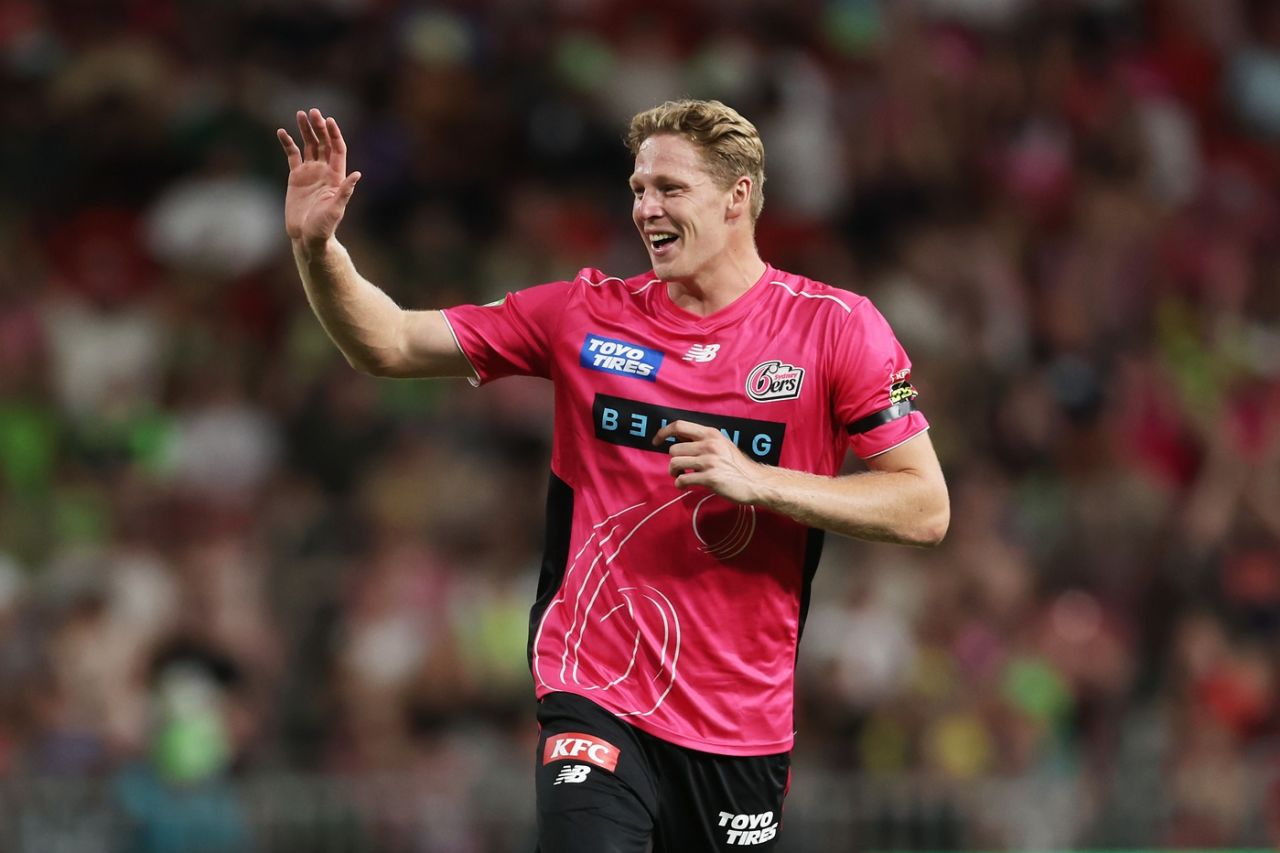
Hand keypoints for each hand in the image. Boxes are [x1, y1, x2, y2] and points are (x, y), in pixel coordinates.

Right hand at [276, 109, 360, 250]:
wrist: (307, 237)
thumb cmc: (324, 227)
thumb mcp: (336, 209)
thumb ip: (345, 192)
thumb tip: (357, 174)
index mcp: (336, 177)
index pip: (337, 150)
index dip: (334, 135)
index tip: (329, 120)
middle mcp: (324, 171)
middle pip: (323, 144)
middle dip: (319, 128)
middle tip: (313, 112)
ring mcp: (310, 173)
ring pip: (309, 146)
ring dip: (305, 130)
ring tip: (300, 114)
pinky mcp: (296, 177)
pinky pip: (292, 156)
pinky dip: (287, 144)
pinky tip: (281, 132)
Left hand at [653, 420, 769, 504]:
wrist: (756, 482)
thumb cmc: (737, 466)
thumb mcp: (722, 445)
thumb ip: (702, 440)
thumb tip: (677, 438)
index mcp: (711, 434)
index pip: (679, 425)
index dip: (663, 432)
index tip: (656, 441)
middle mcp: (709, 445)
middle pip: (673, 449)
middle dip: (673, 461)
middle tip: (680, 469)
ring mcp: (709, 461)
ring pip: (674, 464)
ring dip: (674, 473)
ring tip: (682, 477)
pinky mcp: (710, 478)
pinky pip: (682, 480)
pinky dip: (680, 484)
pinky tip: (685, 486)